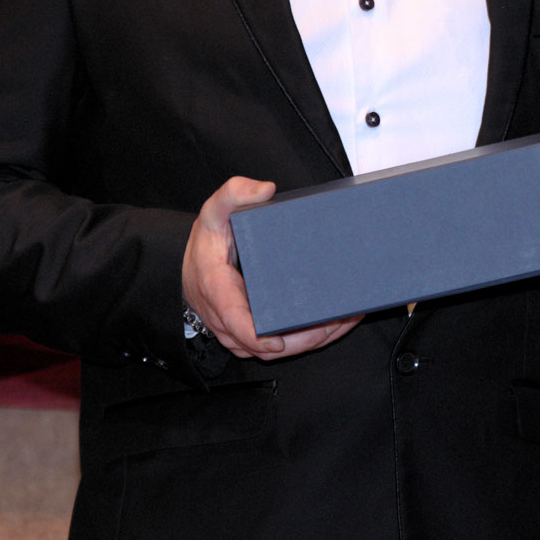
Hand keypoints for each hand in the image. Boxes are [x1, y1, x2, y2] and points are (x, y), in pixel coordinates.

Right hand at [181, 176, 359, 359]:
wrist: (193, 266)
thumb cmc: (206, 242)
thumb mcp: (213, 212)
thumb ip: (233, 193)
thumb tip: (265, 190)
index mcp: (217, 289)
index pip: (234, 320)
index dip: (255, 335)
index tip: (277, 339)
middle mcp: (227, 318)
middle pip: (263, 344)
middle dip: (303, 338)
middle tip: (339, 320)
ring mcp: (239, 332)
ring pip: (274, 350)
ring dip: (312, 340)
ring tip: (346, 320)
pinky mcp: (251, 336)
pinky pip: (279, 346)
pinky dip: (307, 340)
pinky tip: (335, 325)